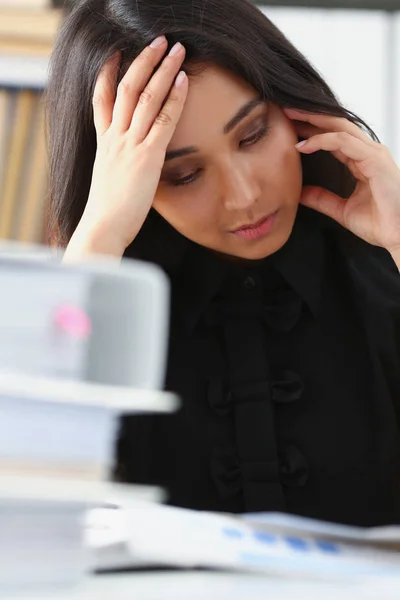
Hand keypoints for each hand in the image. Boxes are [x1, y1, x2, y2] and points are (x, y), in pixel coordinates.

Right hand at [67, 36, 187, 258]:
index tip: (116, 55)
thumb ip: (120, 166)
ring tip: (177, 50)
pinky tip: (183, 81)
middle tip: (159, 42)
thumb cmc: (108, 213)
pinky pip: (163, 120)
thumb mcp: (109, 182)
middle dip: (143, 61)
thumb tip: (133, 169)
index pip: (102, 100)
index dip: (108, 75)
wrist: (103, 227)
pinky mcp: (147, 156)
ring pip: (145, 97)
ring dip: (163, 69)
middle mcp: (114, 138)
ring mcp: (129, 144)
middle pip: (127, 88)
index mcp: (104, 143)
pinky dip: (174, 98)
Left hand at [283, 108, 399, 257]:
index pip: (334, 138)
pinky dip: (322, 140)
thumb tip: (300, 193)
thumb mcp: (342, 210)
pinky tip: (304, 144)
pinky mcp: (374, 158)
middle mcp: (369, 153)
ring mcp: (373, 153)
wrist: (399, 235)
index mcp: (363, 161)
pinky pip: (344, 142)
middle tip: (286, 111)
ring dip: (313, 120)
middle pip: (336, 125)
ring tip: (290, 117)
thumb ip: (322, 199)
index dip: (312, 131)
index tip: (290, 129)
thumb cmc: (382, 223)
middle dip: (310, 116)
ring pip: (339, 127)